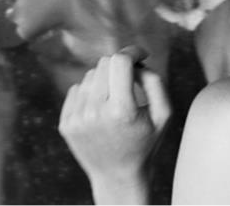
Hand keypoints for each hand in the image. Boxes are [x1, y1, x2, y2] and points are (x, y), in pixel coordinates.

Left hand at [59, 46, 170, 201]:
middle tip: (131, 79)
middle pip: (104, 63)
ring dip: (105, 80)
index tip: (142, 54)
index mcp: (122, 110)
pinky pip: (76, 89)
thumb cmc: (145, 143)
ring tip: (115, 100)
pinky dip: (90, 92)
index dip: (133, 51)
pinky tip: (100, 110)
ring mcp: (77, 118)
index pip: (120, 61)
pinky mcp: (66, 123)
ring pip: (90, 75)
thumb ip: (154, 81)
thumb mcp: (163, 114)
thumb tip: (136, 62)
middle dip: (120, 66)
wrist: (117, 177)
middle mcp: (95, 112)